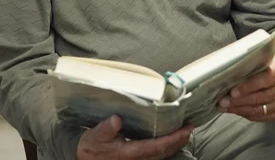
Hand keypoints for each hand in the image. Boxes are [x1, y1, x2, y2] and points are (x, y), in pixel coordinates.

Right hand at [76, 115, 192, 159]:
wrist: (84, 159)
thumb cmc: (91, 146)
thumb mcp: (95, 135)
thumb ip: (106, 128)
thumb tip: (117, 119)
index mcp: (130, 153)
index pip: (157, 146)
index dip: (173, 138)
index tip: (185, 129)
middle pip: (165, 152)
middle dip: (179, 141)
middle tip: (190, 128)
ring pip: (162, 155)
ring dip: (175, 145)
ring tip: (184, 133)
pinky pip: (156, 155)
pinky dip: (166, 147)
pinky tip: (170, 140)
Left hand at [217, 54, 274, 121]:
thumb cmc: (273, 66)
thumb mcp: (266, 61)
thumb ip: (252, 67)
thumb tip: (230, 73)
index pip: (261, 82)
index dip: (245, 88)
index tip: (231, 92)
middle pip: (257, 98)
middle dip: (237, 101)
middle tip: (223, 102)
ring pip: (258, 110)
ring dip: (239, 110)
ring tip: (225, 108)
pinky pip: (260, 117)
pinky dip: (246, 114)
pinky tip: (236, 111)